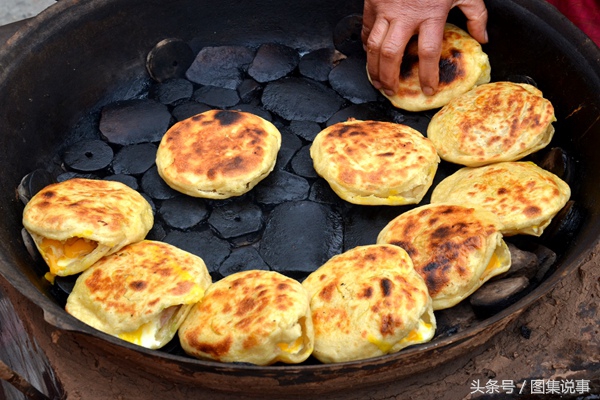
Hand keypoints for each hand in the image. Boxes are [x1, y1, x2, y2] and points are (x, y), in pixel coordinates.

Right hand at [362, 0, 487, 95]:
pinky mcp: (373, 3)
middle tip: (391, 90)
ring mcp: (386, 9)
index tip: (428, 89)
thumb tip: (483, 38)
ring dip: (373, 67)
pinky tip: (370, 56)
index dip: (427, 75)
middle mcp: (405, 15)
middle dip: (389, 77)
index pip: (428, 53)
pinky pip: (366, 29)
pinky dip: (367, 45)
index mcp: (430, 14)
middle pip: (391, 55)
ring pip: (373, 46)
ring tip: (377, 81)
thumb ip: (476, 14)